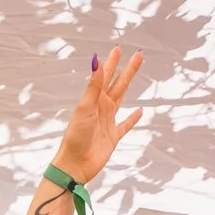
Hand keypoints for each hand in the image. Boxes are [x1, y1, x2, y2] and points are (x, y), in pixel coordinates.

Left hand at [48, 50, 144, 187]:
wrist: (75, 164)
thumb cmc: (76, 137)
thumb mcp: (85, 108)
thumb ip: (93, 86)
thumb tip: (97, 61)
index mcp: (94, 100)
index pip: (105, 76)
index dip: (113, 62)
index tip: (119, 49)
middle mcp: (101, 108)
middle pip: (118, 84)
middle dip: (127, 69)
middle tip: (138, 55)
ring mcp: (108, 121)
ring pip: (122, 98)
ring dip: (128, 85)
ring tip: (135, 73)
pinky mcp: (113, 137)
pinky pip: (125, 125)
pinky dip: (133, 118)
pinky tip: (139, 111)